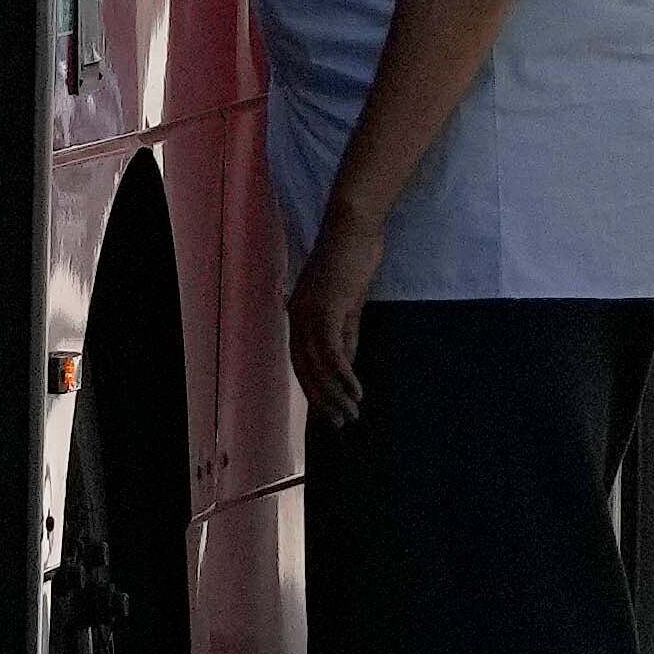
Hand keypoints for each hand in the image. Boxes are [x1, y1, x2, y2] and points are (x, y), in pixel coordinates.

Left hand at [286, 213, 384, 432]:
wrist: (352, 229)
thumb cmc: (352, 262)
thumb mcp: (348, 305)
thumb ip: (345, 333)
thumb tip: (346, 365)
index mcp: (299, 314)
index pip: (300, 361)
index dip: (313, 388)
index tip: (327, 411)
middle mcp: (297, 316)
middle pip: (304, 369)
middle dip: (321, 400)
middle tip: (338, 424)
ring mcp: (309, 313)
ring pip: (317, 366)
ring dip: (335, 394)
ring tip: (351, 414)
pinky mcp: (326, 310)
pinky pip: (332, 352)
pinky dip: (343, 375)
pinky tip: (356, 391)